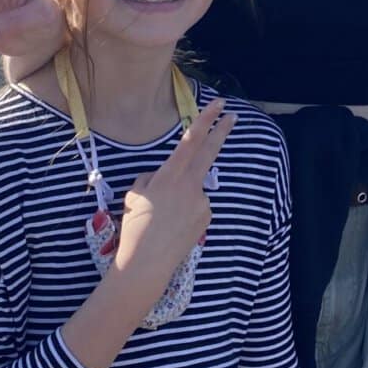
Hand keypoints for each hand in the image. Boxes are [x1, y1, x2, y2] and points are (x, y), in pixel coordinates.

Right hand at [113, 100, 234, 304]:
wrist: (146, 262)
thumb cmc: (134, 225)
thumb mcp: (135, 192)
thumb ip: (152, 177)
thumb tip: (163, 176)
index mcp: (170, 175)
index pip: (191, 140)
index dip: (205, 120)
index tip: (218, 105)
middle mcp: (190, 185)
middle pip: (209, 152)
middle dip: (221, 132)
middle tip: (233, 116)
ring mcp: (201, 202)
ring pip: (192, 187)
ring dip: (181, 194)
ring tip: (162, 216)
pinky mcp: (206, 217)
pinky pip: (195, 206)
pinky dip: (185, 211)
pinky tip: (172, 226)